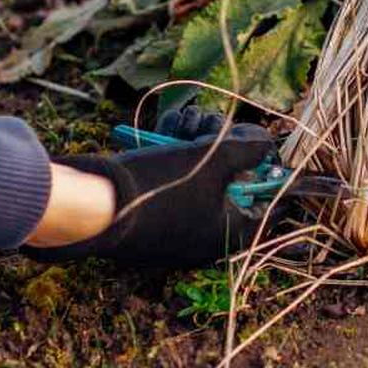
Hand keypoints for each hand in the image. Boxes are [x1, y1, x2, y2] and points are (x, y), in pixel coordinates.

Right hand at [25, 122, 273, 267]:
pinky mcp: (150, 224)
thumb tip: (267, 144)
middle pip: (230, 188)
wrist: (93, 207)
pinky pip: (173, 191)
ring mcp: (175, 234)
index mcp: (228, 235)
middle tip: (210, 127)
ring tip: (179, 126)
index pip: (268, 210)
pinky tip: (160, 138)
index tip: (271, 156)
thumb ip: (248, 150)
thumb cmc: (161, 186)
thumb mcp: (214, 159)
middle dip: (223, 150)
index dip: (274, 179)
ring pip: (199, 182)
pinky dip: (172, 163)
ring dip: (193, 148)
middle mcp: (204, 240)